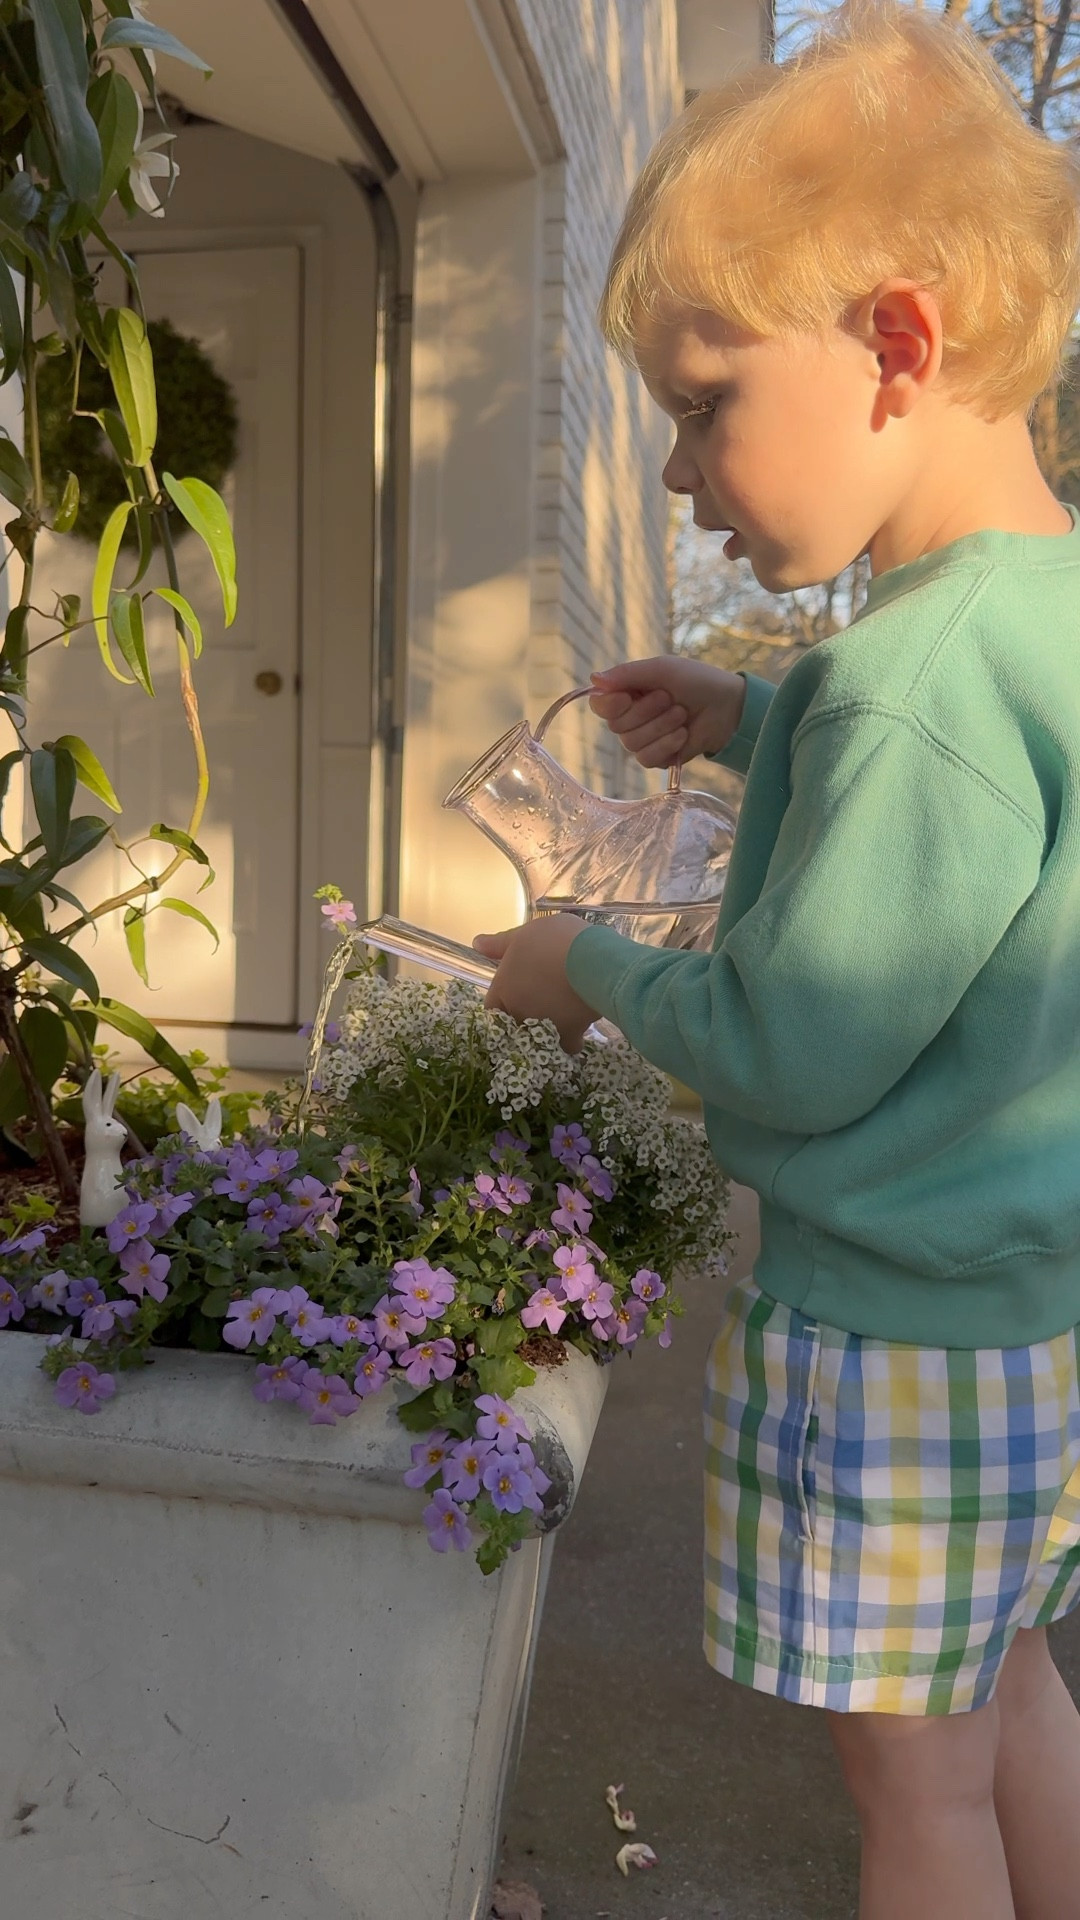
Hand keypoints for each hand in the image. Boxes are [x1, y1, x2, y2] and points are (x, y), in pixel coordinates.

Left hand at [472, 915, 597, 1052]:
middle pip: (516, 1022)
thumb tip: (476, 943)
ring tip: (564, 1010)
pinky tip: (580, 1023)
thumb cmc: (555, 942)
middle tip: (543, 1000)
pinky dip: (572, 1038)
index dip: (504, 1001)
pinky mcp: (569, 1038)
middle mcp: (518, 1014)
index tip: (518, 993)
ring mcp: (542, 1029)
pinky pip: (567, 1044)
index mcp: (504, 990)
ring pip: (541, 1035)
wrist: (594, 962)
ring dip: (548, 1027)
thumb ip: (500, 943)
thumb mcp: (526, 934)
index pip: (493, 1007)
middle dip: (526, 1015)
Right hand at [589, 655, 746, 767]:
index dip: (611, 705)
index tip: (628, 696)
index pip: (599, 705)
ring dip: (661, 727)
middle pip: (617, 726)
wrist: (728, 707)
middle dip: (647, 712)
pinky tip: (683, 735)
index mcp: (627, 693)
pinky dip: (667, 745)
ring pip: (632, 744)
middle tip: (669, 699)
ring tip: (682, 714)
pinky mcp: (657, 758)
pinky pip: (647, 759)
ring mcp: (643, 739)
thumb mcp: (662, 669)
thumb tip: (593, 679)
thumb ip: (627, 674)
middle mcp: (630, 717)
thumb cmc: (696, 681)